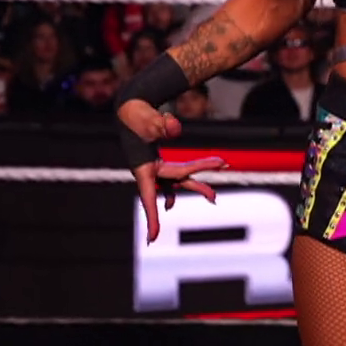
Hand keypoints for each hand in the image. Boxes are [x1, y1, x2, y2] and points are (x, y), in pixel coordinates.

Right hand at [118, 99, 226, 241]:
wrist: (130, 107)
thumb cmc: (136, 115)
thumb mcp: (147, 118)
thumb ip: (162, 124)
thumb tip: (176, 128)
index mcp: (143, 168)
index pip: (151, 195)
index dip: (152, 218)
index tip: (153, 238)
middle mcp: (150, 172)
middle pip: (176, 182)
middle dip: (197, 187)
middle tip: (214, 197)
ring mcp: (155, 168)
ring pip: (179, 180)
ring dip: (197, 185)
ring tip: (214, 197)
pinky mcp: (159, 163)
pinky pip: (175, 175)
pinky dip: (186, 178)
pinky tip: (188, 190)